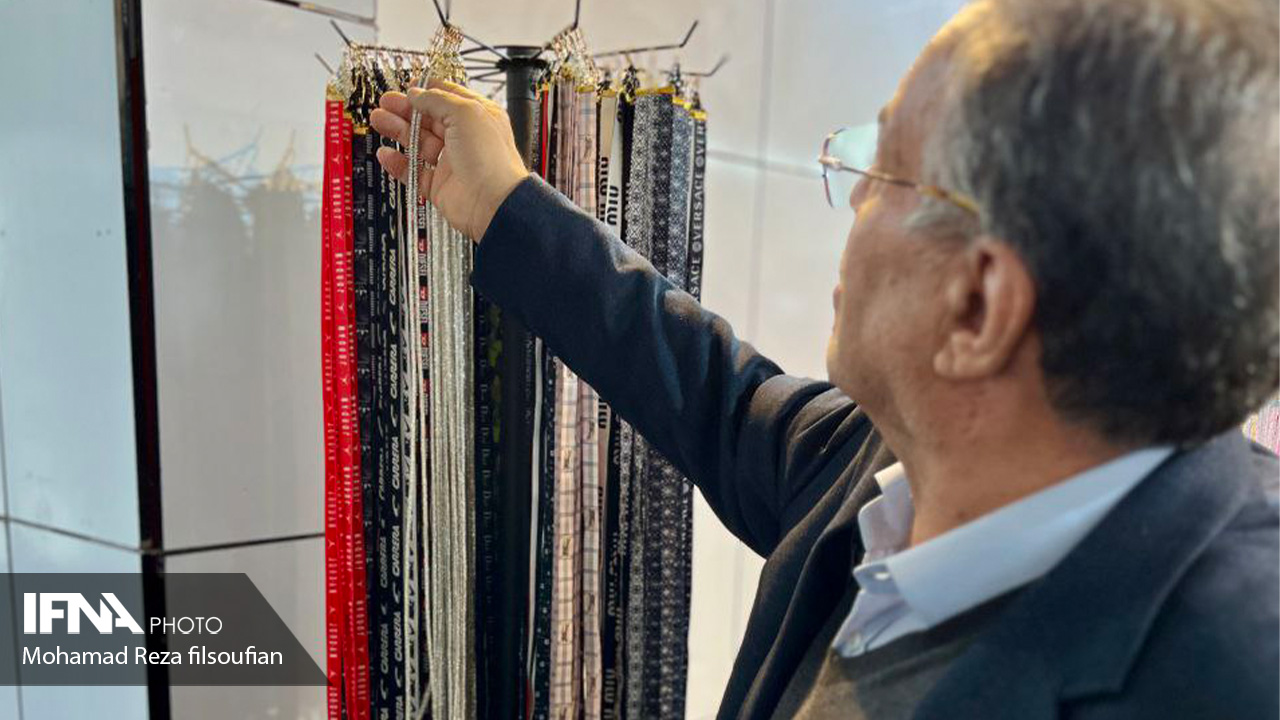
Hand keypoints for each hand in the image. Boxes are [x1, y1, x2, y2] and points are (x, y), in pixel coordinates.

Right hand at [370, 79, 529, 240]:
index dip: (427, 91)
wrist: (493, 204)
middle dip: (406, 109)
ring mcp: (451, 163)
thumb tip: (417, 94)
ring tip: (379, 120)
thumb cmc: (491, 159)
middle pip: (429, 120)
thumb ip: (438, 100)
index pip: (449, 99)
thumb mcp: (466, 113)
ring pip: (419, 144)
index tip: (408, 86)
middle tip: (386, 102)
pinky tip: (386, 153)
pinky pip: (413, 172)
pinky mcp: (439, 186)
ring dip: (398, 130)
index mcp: (477, 118)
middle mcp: (465, 140)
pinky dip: (398, 163)